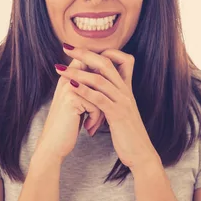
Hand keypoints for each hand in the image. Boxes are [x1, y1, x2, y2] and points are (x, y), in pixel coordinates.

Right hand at [34, 56, 104, 161]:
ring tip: (94, 123)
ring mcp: (68, 87)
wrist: (53, 144)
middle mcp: (67, 77)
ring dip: (100, 111)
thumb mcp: (77, 102)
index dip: (102, 71)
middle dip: (104, 96)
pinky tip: (88, 127)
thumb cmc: (68, 124)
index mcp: (68, 75)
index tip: (107, 87)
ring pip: (100, 93)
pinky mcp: (72, 100)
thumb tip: (109, 77)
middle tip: (100, 116)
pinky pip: (96, 105)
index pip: (90, 63)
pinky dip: (96, 119)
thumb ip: (87, 88)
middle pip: (98, 77)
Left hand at [54, 44, 159, 170]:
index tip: (83, 49)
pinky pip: (99, 98)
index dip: (104, 51)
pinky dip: (84, 90)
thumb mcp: (121, 109)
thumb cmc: (127, 132)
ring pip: (99, 79)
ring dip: (77, 72)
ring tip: (60, 68)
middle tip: (66, 47)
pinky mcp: (117, 115)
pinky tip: (71, 86)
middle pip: (106, 63)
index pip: (122, 59)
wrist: (140, 153)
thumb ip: (112, 96)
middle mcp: (125, 91)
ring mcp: (122, 102)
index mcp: (126, 88)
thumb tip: (99, 86)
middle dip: (84, 53)